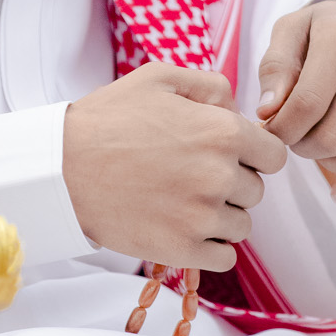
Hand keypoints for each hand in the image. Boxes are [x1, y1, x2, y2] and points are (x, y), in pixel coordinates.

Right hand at [63, 62, 286, 268]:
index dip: (253, 154)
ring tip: (181, 201)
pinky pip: (224, 257)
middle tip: (191, 176)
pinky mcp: (182, 249)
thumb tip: (238, 107)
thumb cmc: (108, 119)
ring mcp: (202, 217)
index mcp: (223, 131)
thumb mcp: (159, 78)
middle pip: (256, 191)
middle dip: (232, 184)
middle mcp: (220, 175)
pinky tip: (182, 228)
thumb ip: (210, 85)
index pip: (274, 155)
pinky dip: (209, 247)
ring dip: (220, 216)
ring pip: (241, 225)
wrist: (61, 169)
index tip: (228, 156)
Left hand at [256, 0, 335, 202]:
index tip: (272, 130)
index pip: (306, 105)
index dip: (282, 130)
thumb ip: (275, 67)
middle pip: (333, 137)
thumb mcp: (296, 28)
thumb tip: (266, 112)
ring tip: (320, 145)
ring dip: (330, 164)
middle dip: (303, 148)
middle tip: (297, 137)